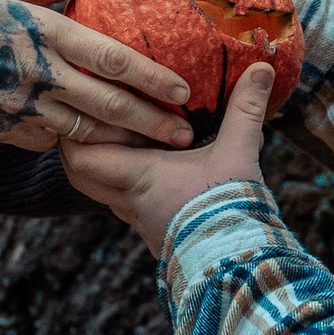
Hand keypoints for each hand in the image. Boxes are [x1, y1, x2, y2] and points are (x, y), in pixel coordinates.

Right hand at [0, 0, 192, 151]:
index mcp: (47, 33)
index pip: (112, 59)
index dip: (152, 77)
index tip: (183, 89)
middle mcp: (43, 73)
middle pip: (109, 105)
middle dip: (151, 123)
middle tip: (185, 134)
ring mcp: (27, 108)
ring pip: (88, 132)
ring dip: (126, 142)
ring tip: (158, 148)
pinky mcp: (12, 131)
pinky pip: (56, 142)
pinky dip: (82, 146)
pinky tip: (108, 150)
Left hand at [62, 62, 276, 254]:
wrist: (239, 265)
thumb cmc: (231, 207)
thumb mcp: (239, 152)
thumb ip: (245, 109)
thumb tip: (261, 69)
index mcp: (138, 177)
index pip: (81, 156)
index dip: (72, 132)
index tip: (82, 105)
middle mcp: (128, 201)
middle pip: (79, 174)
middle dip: (78, 146)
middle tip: (93, 118)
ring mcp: (137, 220)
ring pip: (100, 189)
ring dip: (105, 164)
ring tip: (122, 136)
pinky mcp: (152, 232)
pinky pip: (123, 204)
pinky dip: (124, 183)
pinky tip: (148, 166)